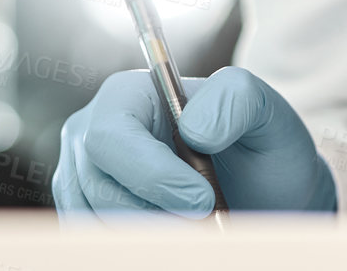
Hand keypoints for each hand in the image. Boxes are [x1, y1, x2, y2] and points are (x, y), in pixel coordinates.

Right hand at [53, 66, 337, 218]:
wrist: (261, 191)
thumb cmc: (257, 144)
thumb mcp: (264, 110)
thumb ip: (235, 99)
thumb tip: (192, 130)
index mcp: (127, 95)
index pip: (110, 136)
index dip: (150, 174)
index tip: (202, 200)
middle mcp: (91, 135)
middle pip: (98, 188)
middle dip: (158, 214)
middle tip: (210, 222)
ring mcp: (82, 180)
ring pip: (96, 224)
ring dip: (153, 237)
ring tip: (201, 229)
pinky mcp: (87, 218)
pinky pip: (99, 245)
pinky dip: (141, 250)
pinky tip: (179, 239)